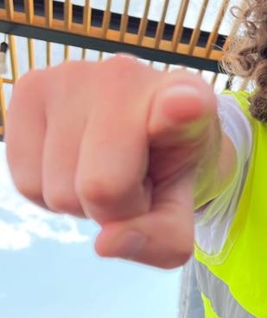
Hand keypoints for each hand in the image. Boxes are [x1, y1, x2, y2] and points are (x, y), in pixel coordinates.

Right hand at [6, 56, 218, 268]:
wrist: (139, 135)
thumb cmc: (166, 169)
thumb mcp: (180, 212)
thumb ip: (161, 239)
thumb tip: (105, 244)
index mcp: (189, 99)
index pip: (182, 104)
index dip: (181, 110)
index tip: (184, 105)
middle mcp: (128, 74)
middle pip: (101, 187)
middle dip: (115, 209)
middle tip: (133, 181)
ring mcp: (73, 74)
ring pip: (58, 191)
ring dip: (81, 200)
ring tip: (106, 167)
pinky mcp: (30, 87)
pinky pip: (26, 182)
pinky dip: (49, 192)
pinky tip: (74, 162)